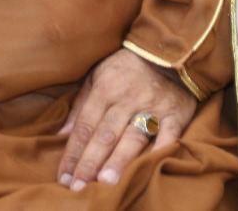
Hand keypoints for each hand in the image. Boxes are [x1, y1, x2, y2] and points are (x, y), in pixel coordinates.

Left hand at [56, 47, 197, 190]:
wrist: (169, 49)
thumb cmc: (126, 67)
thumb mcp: (97, 75)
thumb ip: (80, 105)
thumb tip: (62, 133)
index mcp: (105, 89)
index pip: (85, 127)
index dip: (73, 153)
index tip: (64, 178)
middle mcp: (128, 98)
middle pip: (105, 135)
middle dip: (90, 163)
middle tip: (79, 187)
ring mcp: (153, 106)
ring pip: (133, 137)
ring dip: (118, 161)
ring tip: (106, 182)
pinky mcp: (176, 112)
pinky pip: (168, 134)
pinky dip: (160, 150)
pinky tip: (150, 166)